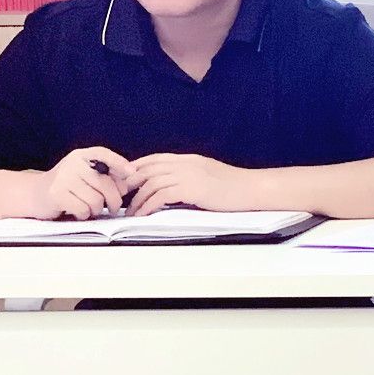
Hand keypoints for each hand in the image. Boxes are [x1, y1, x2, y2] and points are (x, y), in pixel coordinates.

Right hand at [33, 147, 132, 220]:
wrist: (34, 194)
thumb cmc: (68, 186)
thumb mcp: (86, 176)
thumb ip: (106, 177)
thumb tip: (129, 184)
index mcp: (80, 156)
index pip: (102, 153)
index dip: (119, 162)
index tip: (132, 172)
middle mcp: (72, 164)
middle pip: (106, 184)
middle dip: (114, 201)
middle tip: (113, 207)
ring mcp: (63, 178)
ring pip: (96, 200)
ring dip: (97, 209)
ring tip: (89, 207)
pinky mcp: (56, 194)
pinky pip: (83, 209)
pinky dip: (84, 215)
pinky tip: (77, 211)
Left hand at [125, 153, 259, 215]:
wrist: (254, 189)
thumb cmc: (236, 187)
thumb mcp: (209, 176)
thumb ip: (191, 177)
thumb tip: (175, 188)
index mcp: (189, 159)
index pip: (153, 159)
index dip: (135, 169)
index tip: (125, 183)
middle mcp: (185, 163)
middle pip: (146, 169)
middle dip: (128, 184)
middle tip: (119, 199)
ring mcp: (188, 174)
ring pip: (150, 183)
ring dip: (136, 199)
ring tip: (130, 212)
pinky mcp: (191, 188)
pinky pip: (160, 195)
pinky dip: (148, 205)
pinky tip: (144, 214)